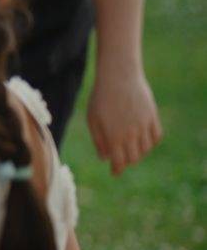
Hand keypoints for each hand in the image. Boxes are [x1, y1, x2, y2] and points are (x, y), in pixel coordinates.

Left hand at [86, 60, 161, 175]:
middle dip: (126, 162)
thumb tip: (105, 158)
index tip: (114, 173)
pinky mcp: (153, 116)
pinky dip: (151, 142)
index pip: (119, 162)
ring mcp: (144, 125)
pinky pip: (156, 136)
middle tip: (121, 159)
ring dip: (138, 153)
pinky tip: (143, 141)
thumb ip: (99, 140)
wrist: (118, 77)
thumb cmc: (101, 98)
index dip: (117, 170)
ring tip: (130, 149)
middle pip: (133, 158)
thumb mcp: (93, 119)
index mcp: (114, 136)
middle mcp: (131, 134)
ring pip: (146, 149)